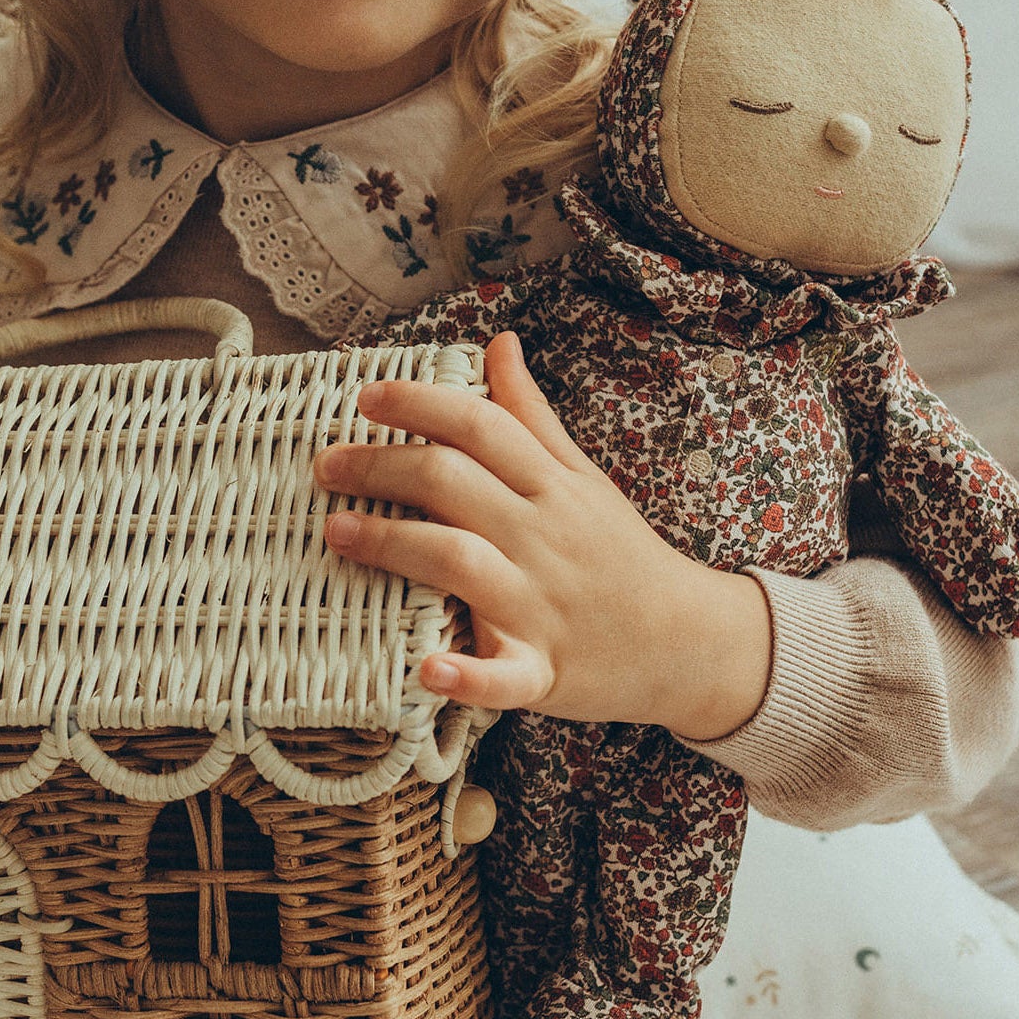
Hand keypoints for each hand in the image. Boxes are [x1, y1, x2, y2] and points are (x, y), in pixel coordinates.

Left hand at [314, 333, 772, 737]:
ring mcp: (542, 606)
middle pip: (454, 484)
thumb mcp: (584, 479)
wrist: (692, 644)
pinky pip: (501, 675)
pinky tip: (425, 669)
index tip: (366, 395)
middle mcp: (543, 538)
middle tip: (326, 466)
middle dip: (383, 467)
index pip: (481, 427)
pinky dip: (464, 675)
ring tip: (337, 533)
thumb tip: (498, 344)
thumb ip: (533, 418)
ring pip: (461, 562)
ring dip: (395, 545)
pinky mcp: (543, 671)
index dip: (421, 404)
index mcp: (552, 488)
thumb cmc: (621, 557)